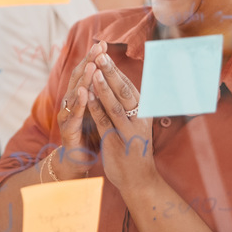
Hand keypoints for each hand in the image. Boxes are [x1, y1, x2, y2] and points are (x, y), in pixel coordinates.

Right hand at [54, 41, 102, 178]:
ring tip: (91, 66)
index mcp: (81, 96)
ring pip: (75, 93)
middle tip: (98, 48)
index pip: (87, 73)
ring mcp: (68, 114)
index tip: (104, 44)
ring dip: (83, 79)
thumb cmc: (91, 133)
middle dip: (89, 62)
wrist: (79, 160)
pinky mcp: (68, 128)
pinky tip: (83, 92)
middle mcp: (72, 101)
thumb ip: (102, 94)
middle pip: (79, 77)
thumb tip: (113, 75)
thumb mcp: (99, 111)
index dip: (94, 58)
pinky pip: (74, 113)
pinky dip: (79, 102)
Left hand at [85, 48, 156, 189]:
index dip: (116, 69)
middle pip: (125, 91)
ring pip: (115, 105)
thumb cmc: (136, 148)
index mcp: (144, 113)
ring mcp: (129, 132)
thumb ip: (131, 105)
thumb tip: (123, 82)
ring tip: (93, 70)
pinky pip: (105, 122)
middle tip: (100, 54)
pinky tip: (87, 96)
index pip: (129, 86)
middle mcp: (140, 120)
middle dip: (111, 71)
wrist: (140, 180)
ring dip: (103, 87)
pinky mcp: (117, 143)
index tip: (104, 52)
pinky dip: (96, 107)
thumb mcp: (137, 123)